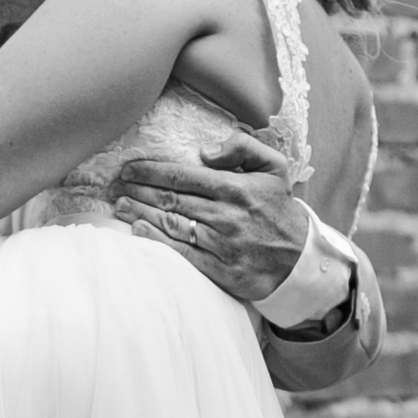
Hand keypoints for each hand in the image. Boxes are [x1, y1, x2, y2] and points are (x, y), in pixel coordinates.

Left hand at [107, 133, 310, 306]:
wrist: (300, 258)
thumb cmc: (280, 208)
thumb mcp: (274, 167)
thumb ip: (242, 147)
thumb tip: (205, 152)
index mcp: (235, 188)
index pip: (183, 176)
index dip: (152, 171)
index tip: (130, 168)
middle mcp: (225, 216)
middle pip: (171, 200)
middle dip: (140, 191)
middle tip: (117, 186)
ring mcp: (221, 244)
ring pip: (172, 224)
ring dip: (142, 214)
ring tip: (122, 206)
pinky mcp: (220, 270)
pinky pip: (182, 253)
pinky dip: (158, 241)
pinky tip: (140, 231)